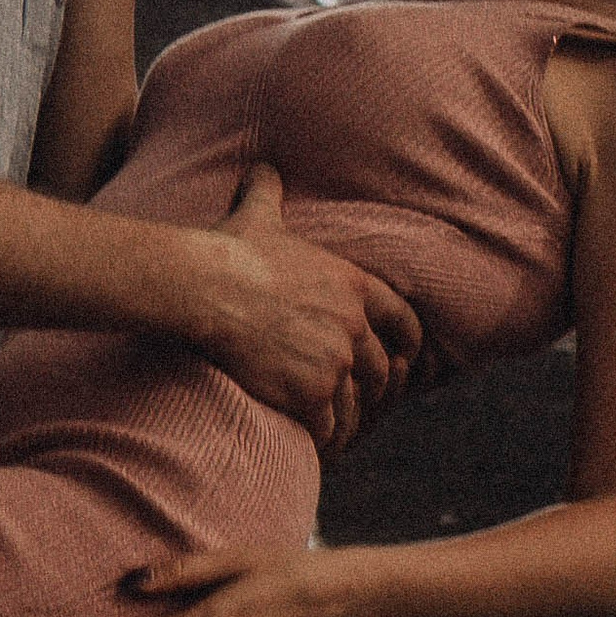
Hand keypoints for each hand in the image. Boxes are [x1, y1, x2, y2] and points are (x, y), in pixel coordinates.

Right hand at [190, 165, 421, 449]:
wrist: (207, 287)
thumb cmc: (231, 250)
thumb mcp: (260, 214)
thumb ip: (270, 192)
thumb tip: (262, 167)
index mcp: (353, 285)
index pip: (403, 321)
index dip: (407, 345)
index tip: (404, 361)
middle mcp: (353, 326)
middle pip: (383, 371)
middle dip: (377, 392)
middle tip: (366, 407)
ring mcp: (334, 362)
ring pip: (357, 406)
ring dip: (350, 424)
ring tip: (340, 437)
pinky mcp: (310, 394)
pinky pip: (329, 429)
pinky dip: (327, 443)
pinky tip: (319, 449)